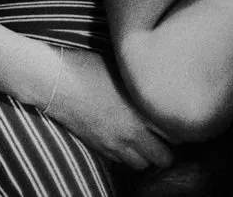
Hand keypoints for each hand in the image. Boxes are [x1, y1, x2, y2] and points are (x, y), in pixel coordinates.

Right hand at [50, 49, 172, 170]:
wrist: (54, 80)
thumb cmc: (86, 66)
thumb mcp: (122, 70)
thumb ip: (143, 84)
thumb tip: (160, 82)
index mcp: (140, 110)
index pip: (176, 135)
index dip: (178, 129)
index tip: (174, 120)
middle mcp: (131, 132)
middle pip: (163, 158)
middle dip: (166, 149)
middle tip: (163, 136)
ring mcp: (113, 143)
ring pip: (142, 165)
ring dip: (146, 155)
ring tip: (144, 140)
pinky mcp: (97, 146)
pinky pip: (120, 162)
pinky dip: (125, 155)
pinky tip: (122, 138)